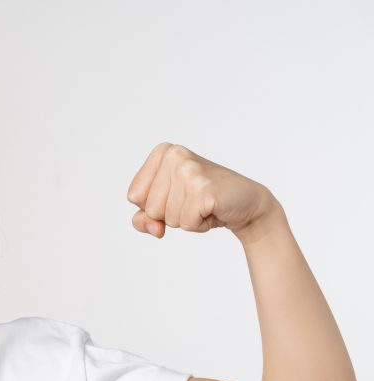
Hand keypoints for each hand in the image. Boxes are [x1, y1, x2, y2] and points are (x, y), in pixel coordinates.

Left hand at [126, 142, 276, 240]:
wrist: (246, 203)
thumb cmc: (202, 201)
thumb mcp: (165, 208)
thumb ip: (144, 219)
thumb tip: (153, 227)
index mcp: (162, 152)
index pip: (134, 196)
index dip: (153, 206)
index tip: (177, 195)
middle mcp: (174, 156)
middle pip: (150, 208)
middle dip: (171, 215)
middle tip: (194, 201)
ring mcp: (189, 171)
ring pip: (167, 218)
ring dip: (186, 220)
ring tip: (203, 205)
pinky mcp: (204, 189)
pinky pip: (186, 223)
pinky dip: (199, 225)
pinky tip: (212, 210)